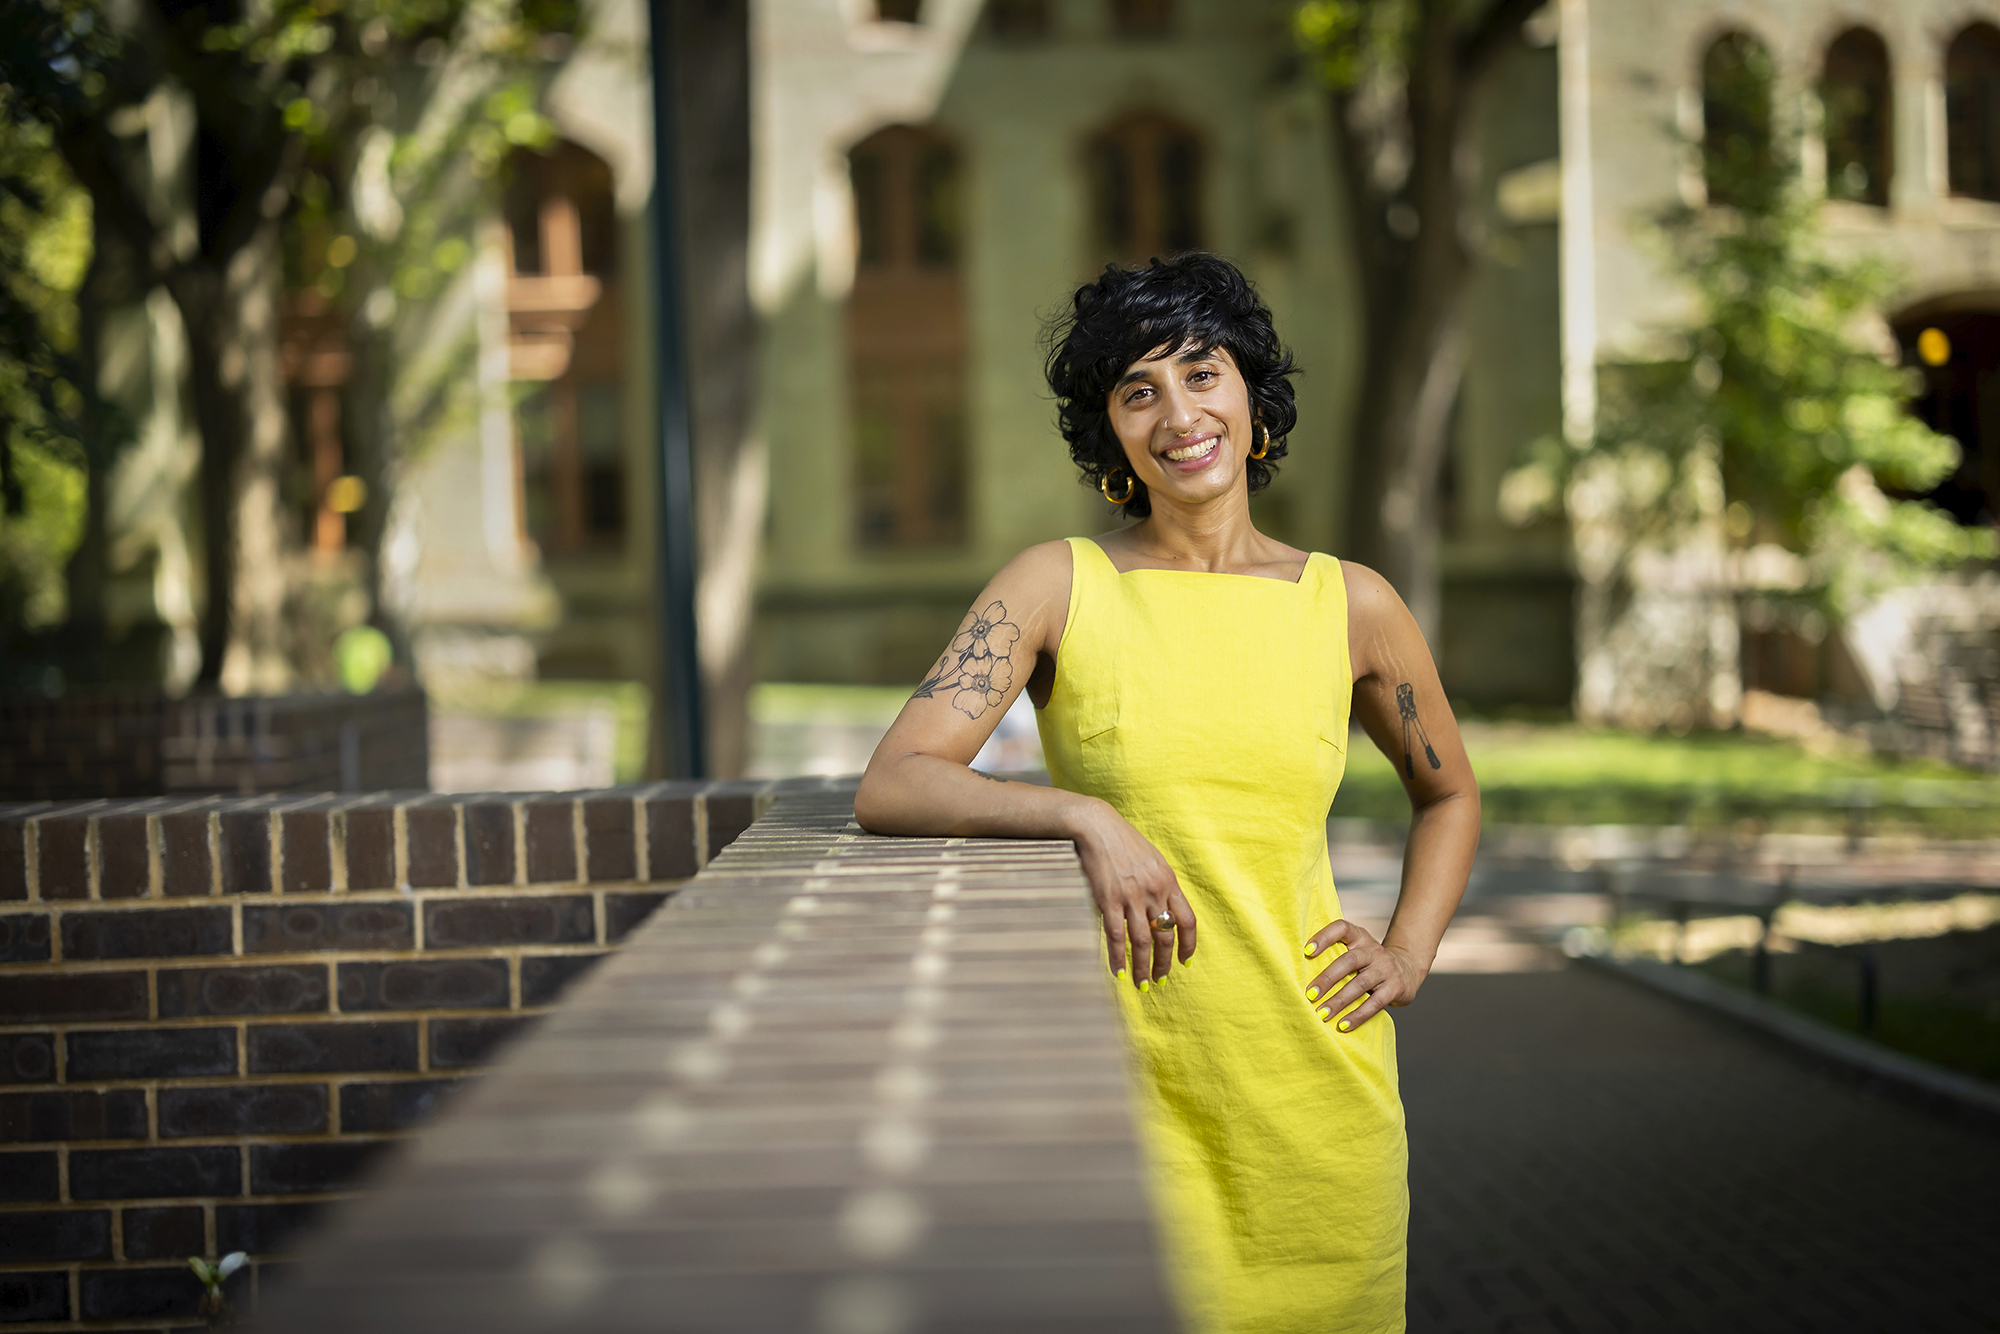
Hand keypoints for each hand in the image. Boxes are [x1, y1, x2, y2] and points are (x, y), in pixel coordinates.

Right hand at [1071, 800, 1196, 988]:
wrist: (1096, 826)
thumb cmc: (1123, 842)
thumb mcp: (1152, 860)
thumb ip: (1161, 884)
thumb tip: (1165, 909)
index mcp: (1168, 881)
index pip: (1188, 921)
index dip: (1188, 945)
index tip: (1184, 962)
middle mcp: (1154, 891)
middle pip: (1166, 936)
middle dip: (1164, 963)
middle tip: (1159, 981)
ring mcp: (1131, 896)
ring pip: (1142, 942)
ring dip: (1143, 968)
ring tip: (1141, 984)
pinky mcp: (1109, 900)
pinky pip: (1116, 936)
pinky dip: (1118, 957)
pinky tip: (1118, 972)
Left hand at [1303, 919, 1424, 1030]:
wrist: (1406, 969)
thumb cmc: (1368, 963)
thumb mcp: (1356, 950)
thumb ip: (1335, 954)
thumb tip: (1298, 971)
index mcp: (1360, 937)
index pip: (1342, 928)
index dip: (1324, 937)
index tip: (1306, 951)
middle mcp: (1373, 950)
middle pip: (1349, 961)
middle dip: (1327, 979)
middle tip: (1310, 994)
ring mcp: (1386, 968)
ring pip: (1360, 984)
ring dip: (1339, 1000)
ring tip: (1322, 1013)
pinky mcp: (1395, 987)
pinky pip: (1374, 1003)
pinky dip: (1357, 1015)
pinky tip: (1343, 1024)